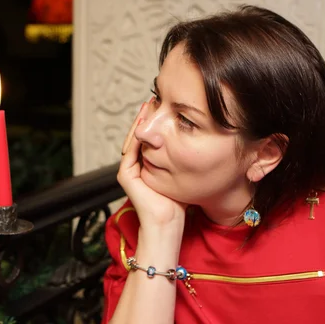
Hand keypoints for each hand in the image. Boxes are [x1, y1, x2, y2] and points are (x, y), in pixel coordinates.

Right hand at [117, 102, 186, 228]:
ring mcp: (129, 171)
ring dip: (140, 123)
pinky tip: (146, 124)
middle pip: (139, 137)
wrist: (168, 224)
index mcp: (147, 166)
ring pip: (133, 140)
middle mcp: (136, 167)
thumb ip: (183, 158)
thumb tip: (198, 141)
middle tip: (154, 101)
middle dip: (146, 119)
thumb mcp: (184, 174)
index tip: (163, 107)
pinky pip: (130, 151)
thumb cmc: (179, 204)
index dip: (154, 123)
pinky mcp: (126, 175)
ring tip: (149, 107)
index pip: (148, 139)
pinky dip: (137, 136)